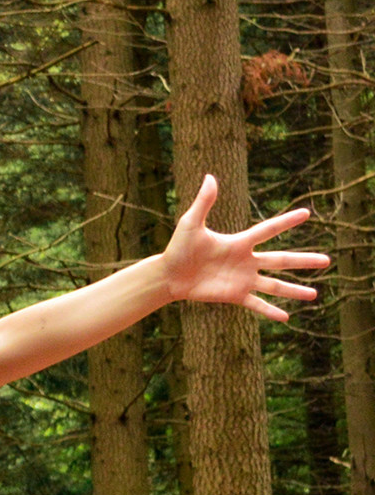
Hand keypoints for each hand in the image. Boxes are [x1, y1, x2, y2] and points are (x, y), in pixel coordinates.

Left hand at [159, 174, 329, 320]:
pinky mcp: (234, 296)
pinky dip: (270, 311)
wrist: (168, 275)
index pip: (267, 230)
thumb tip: (209, 177)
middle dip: (303, 261)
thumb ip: (203, 202)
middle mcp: (246, 261)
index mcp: (239, 243)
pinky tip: (286, 318)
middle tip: (327, 261)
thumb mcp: (191, 223)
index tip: (306, 213)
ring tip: (314, 294)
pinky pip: (256, 304)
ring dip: (294, 290)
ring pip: (274, 285)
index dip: (286, 222)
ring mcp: (242, 280)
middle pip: (281, 260)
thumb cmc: (178, 248)